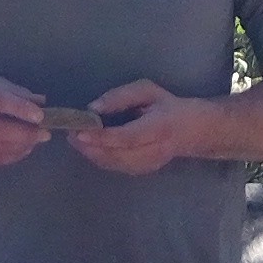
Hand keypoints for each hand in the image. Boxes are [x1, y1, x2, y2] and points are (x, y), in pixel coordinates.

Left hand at [60, 79, 212, 173]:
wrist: (191, 131)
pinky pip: (116, 166)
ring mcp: (149, 164)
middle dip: (90, 147)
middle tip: (70, 134)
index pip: (128, 137)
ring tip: (75, 139)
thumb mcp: (148, 91)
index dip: (103, 137)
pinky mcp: (142, 171)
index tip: (80, 132)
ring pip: (114, 164)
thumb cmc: (167, 106)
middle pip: (118, 155)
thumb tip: (93, 108)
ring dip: (91, 153)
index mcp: (160, 127)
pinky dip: (99, 157)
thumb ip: (121, 96)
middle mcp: (156, 150)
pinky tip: (89, 146)